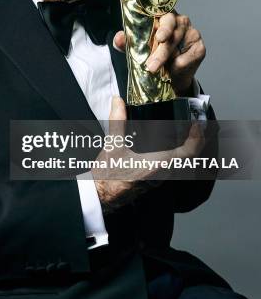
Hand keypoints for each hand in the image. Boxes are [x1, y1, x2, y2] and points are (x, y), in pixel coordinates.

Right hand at [92, 96, 204, 212]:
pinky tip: (169, 146)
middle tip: (196, 126)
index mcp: (157, 164)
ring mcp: (159, 179)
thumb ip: (118, 121)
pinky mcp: (154, 181)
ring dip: (188, 149)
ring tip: (186, 133)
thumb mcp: (112, 145)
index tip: (197, 125)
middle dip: (196, 142)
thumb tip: (118, 102)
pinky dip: (178, 155)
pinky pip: (174, 167)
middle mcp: (163, 174)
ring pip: (183, 164)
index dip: (197, 138)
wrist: (100, 196)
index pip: (188, 153)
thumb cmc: (107, 176)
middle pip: (190, 158)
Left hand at [113, 12, 205, 95]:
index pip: (162, 12)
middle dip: (160, 49)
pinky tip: (172, 69)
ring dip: (165, 59)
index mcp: (163, 16)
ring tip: (154, 69)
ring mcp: (191, 32)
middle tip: (151, 64)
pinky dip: (178, 66)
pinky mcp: (199, 47)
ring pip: (177, 44)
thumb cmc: (154, 55)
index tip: (159, 37)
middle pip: (170, 29)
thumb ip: (127, 42)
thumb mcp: (137, 48)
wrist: (170, 75)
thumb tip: (118, 39)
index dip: (161, 23)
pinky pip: (187, 57)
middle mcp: (179, 20)